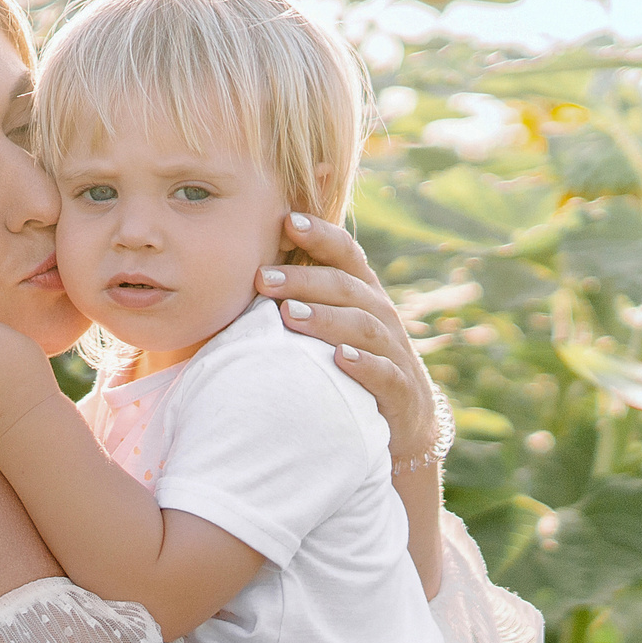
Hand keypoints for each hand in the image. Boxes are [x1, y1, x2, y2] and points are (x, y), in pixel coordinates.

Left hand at [264, 210, 434, 457]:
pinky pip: (385, 373)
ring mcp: (393, 351)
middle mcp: (380, 315)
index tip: (287, 220)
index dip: (321, 235)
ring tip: (289, 315)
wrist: (403, 421)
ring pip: (362, 326)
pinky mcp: (399, 390)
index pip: (346, 255)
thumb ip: (296, 302)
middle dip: (303, 280)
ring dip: (325, 318)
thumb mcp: (329, 328)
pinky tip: (340, 358)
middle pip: (345, 288)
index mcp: (362, 295)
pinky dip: (364, 364)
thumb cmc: (351, 365)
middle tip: (262, 278)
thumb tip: (238, 280)